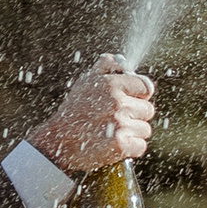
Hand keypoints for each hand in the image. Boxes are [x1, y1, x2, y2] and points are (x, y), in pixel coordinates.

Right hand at [32, 53, 154, 176]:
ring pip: (145, 129)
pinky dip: (130, 148)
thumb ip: (106, 66)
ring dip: (132, 133)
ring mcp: (119, 125)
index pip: (146, 87)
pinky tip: (114, 145)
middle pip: (148, 109)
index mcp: (111, 84)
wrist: (58, 142)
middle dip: (135, 115)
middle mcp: (117, 103)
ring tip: (112, 132)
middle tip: (115, 119)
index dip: (138, 95)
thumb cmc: (73, 111)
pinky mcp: (120, 145)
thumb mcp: (85, 82)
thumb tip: (122, 58)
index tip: (129, 101)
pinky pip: (140, 146)